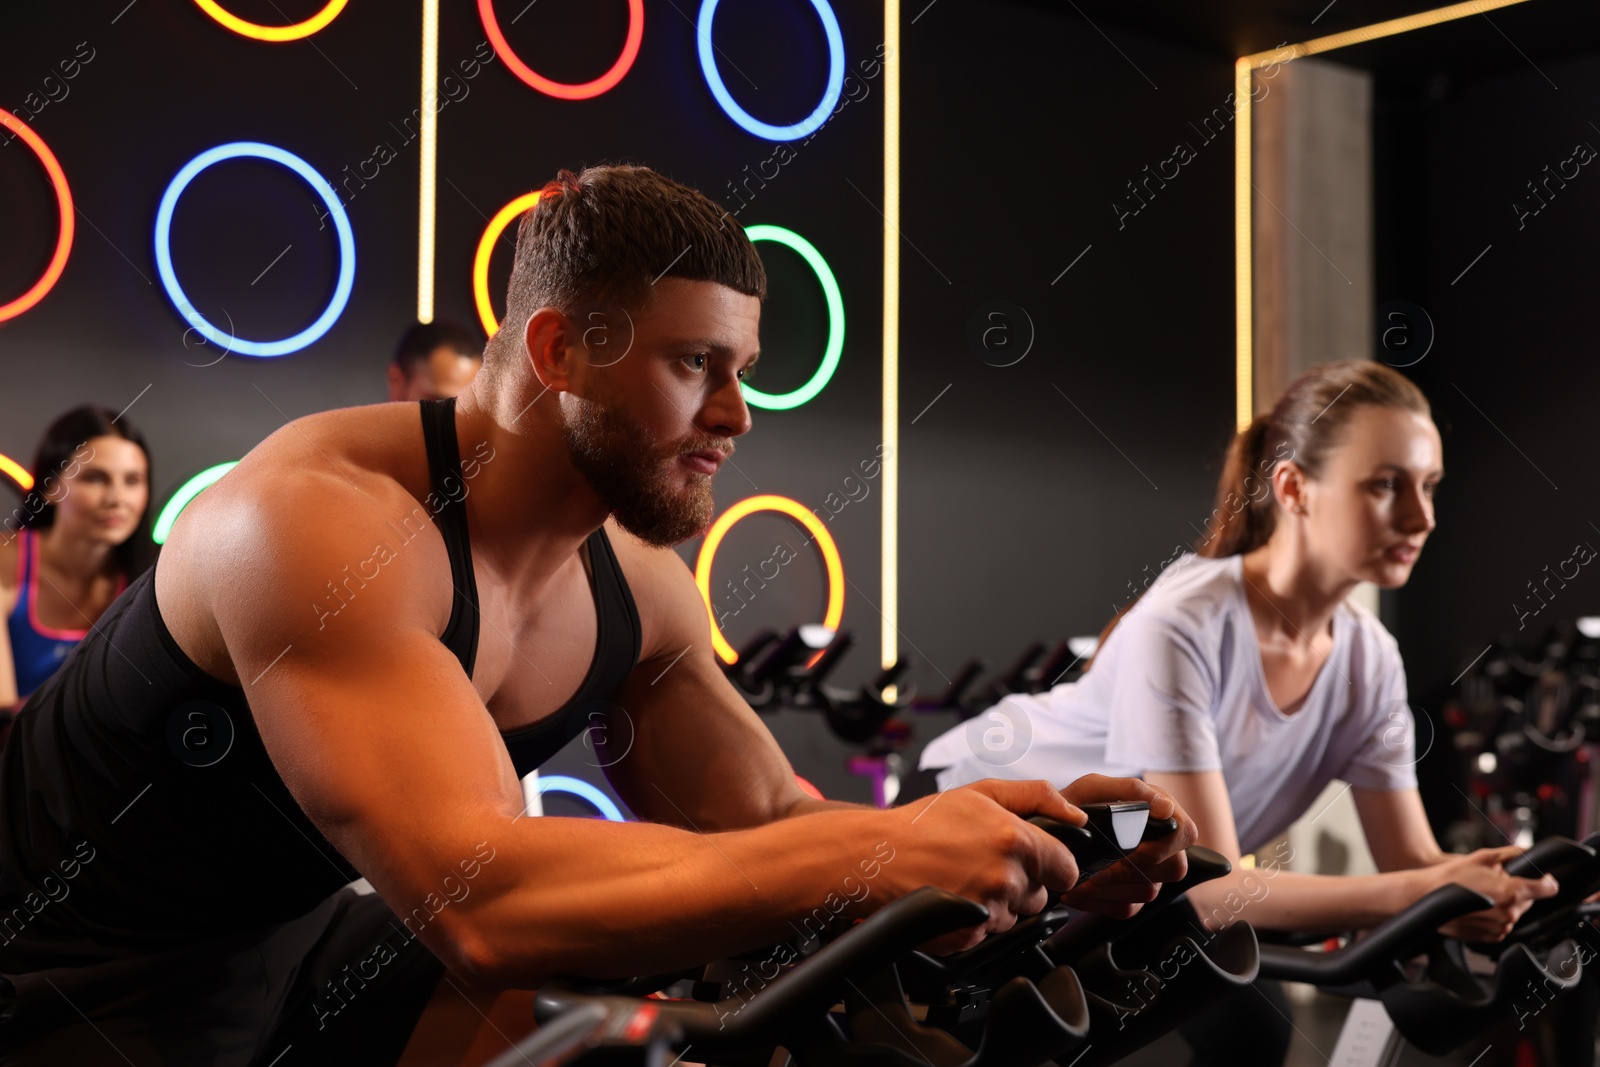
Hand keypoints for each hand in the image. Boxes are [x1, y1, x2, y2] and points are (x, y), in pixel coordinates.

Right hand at [885, 779, 1084, 952]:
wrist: (878, 857)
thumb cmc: (924, 824)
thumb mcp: (982, 792)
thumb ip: (1037, 796)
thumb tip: (1076, 814)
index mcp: (1015, 841)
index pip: (1068, 869)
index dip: (1053, 863)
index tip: (1035, 858)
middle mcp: (1006, 878)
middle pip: (1041, 895)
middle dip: (1023, 882)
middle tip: (987, 862)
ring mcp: (988, 911)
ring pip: (1015, 915)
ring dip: (999, 901)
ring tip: (965, 877)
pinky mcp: (969, 935)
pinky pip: (990, 931)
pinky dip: (977, 918)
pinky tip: (955, 895)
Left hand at [1059, 775, 1196, 919]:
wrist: (1048, 831)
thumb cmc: (1073, 805)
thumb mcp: (1095, 787)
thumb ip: (1132, 790)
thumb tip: (1165, 808)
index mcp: (1158, 814)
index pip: (1186, 833)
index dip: (1165, 844)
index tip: (1132, 848)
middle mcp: (1159, 846)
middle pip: (1174, 868)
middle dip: (1131, 869)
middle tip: (1099, 866)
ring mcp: (1147, 874)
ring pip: (1148, 891)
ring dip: (1109, 886)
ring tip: (1081, 877)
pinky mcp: (1130, 897)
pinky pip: (1127, 908)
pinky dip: (1098, 901)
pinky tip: (1078, 889)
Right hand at [1428, 847, 1558, 940]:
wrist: (1427, 897)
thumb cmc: (1451, 877)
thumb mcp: (1483, 857)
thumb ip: (1513, 854)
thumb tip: (1530, 851)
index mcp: (1512, 892)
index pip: (1548, 888)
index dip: (1545, 880)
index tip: (1540, 877)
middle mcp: (1510, 913)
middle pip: (1529, 900)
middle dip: (1517, 890)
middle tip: (1493, 882)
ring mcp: (1501, 927)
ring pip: (1515, 912)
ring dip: (1506, 904)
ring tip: (1482, 895)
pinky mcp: (1492, 937)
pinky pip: (1503, 925)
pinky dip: (1496, 916)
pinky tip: (1479, 907)